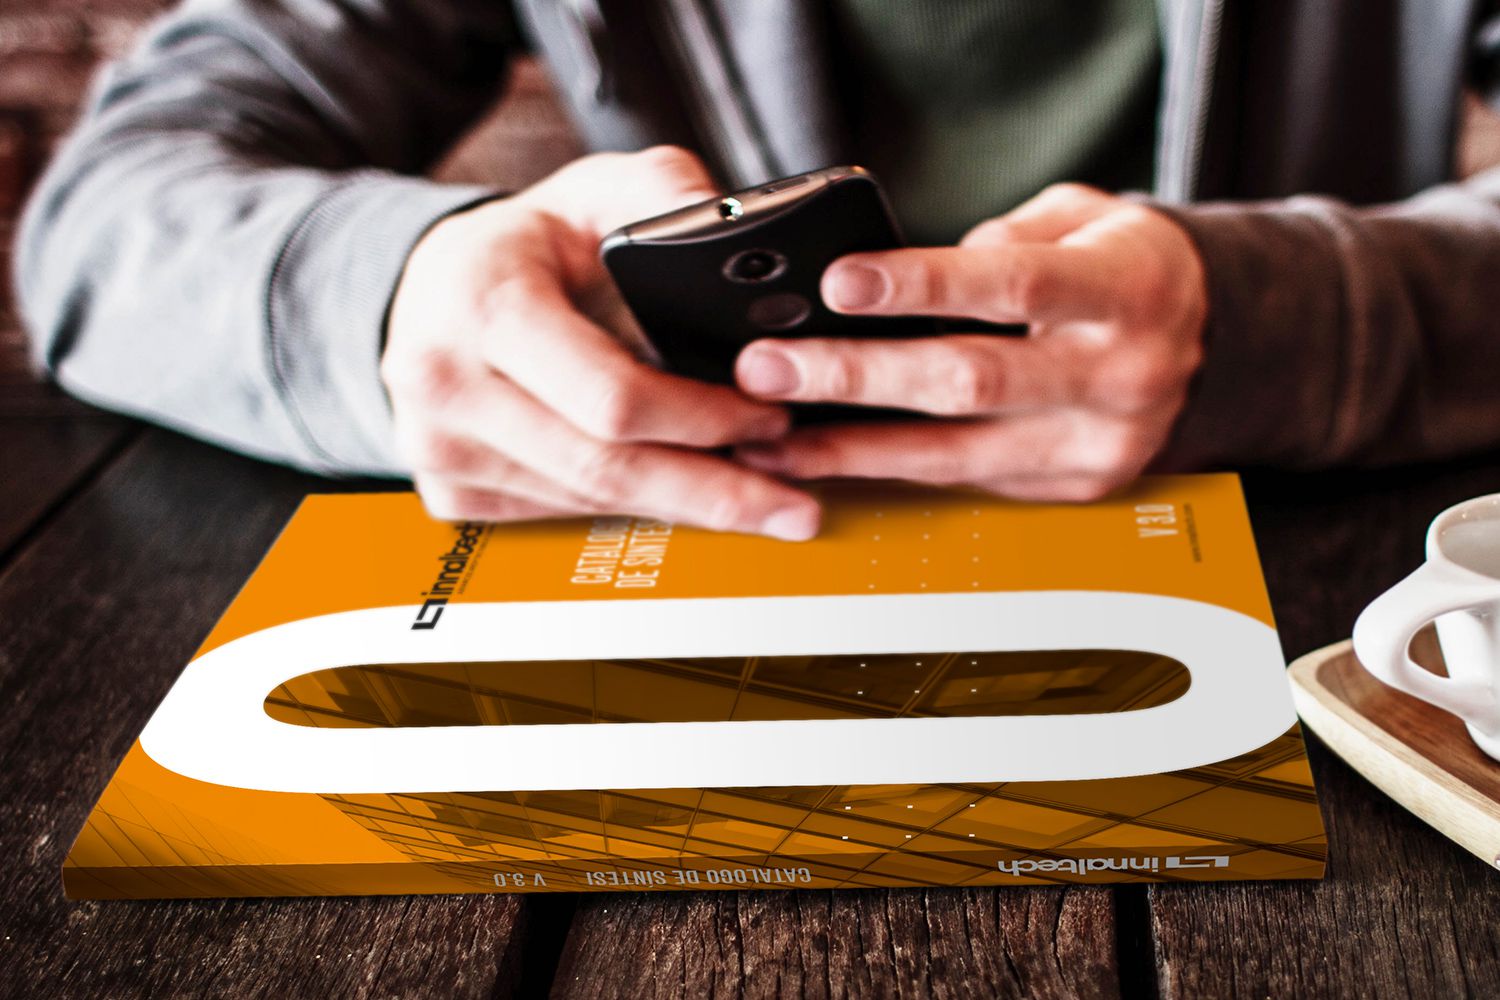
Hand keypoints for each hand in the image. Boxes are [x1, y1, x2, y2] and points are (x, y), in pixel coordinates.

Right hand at [383, 147, 820, 538]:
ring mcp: (439, 448)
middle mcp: (446, 385)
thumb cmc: (524, 244)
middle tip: (791, 509)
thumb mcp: (594, 189)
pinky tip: (676, 493)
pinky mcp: (448, 490)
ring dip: (678, 505)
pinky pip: (559, 514)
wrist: (433, 290)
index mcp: (483, 305)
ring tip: (755, 498)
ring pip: (587, 501)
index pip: (612, 397)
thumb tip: (737, 230)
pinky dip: (627, 507)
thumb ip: (666, 194)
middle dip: (712, 492)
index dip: (701, 419)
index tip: (770, 420)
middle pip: (604, 469)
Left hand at [731, 184, 1207, 501]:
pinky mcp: (1073, 488)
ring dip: (851, 449)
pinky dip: (891, 471)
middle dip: (857, 377)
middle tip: (769, 368)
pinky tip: (830, 460)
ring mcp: (1098, 444)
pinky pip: (966, 482)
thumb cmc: (1126, 269)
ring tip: (772, 438)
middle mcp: (1119, 375)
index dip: (922, 285)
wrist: (1213, 342)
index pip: (1014, 285)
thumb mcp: (1086, 218)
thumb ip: (1006, 236)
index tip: (838, 282)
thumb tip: (903, 274)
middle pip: (971, 383)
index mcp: (1127, 290)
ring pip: (956, 457)